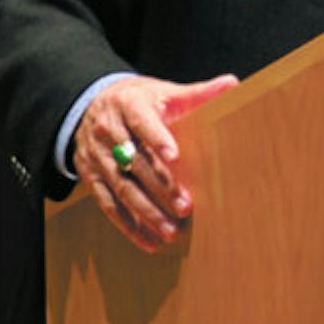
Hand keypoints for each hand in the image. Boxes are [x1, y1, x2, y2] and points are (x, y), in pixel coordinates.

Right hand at [71, 72, 237, 251]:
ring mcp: (97, 155)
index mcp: (128, 104)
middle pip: (135, 161)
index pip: (142, 121)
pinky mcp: (91, 176)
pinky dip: (127, 224)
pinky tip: (148, 240)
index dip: (158, 138)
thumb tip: (232, 83)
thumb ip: (197, 93)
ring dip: (145, 212)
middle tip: (185, 206)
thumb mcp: (163, 91)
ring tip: (170, 230)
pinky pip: (108, 203)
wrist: (91, 102)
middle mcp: (108, 130)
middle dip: (160, 186)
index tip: (176, 156)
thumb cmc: (139, 100)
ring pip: (121, 186)